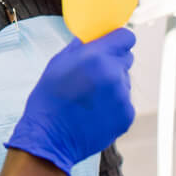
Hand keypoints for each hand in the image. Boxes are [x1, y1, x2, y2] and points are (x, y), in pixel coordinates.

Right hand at [5, 28, 135, 173]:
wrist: (50, 138)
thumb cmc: (49, 99)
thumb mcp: (57, 64)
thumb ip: (79, 47)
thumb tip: (91, 39)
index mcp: (96, 57)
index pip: (126, 37)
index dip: (117, 40)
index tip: (110, 45)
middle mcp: (114, 74)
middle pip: (126, 58)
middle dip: (112, 62)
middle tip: (93, 74)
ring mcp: (123, 97)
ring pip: (124, 81)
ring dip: (112, 84)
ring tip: (90, 98)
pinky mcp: (127, 115)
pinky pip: (124, 101)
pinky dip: (113, 104)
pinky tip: (94, 111)